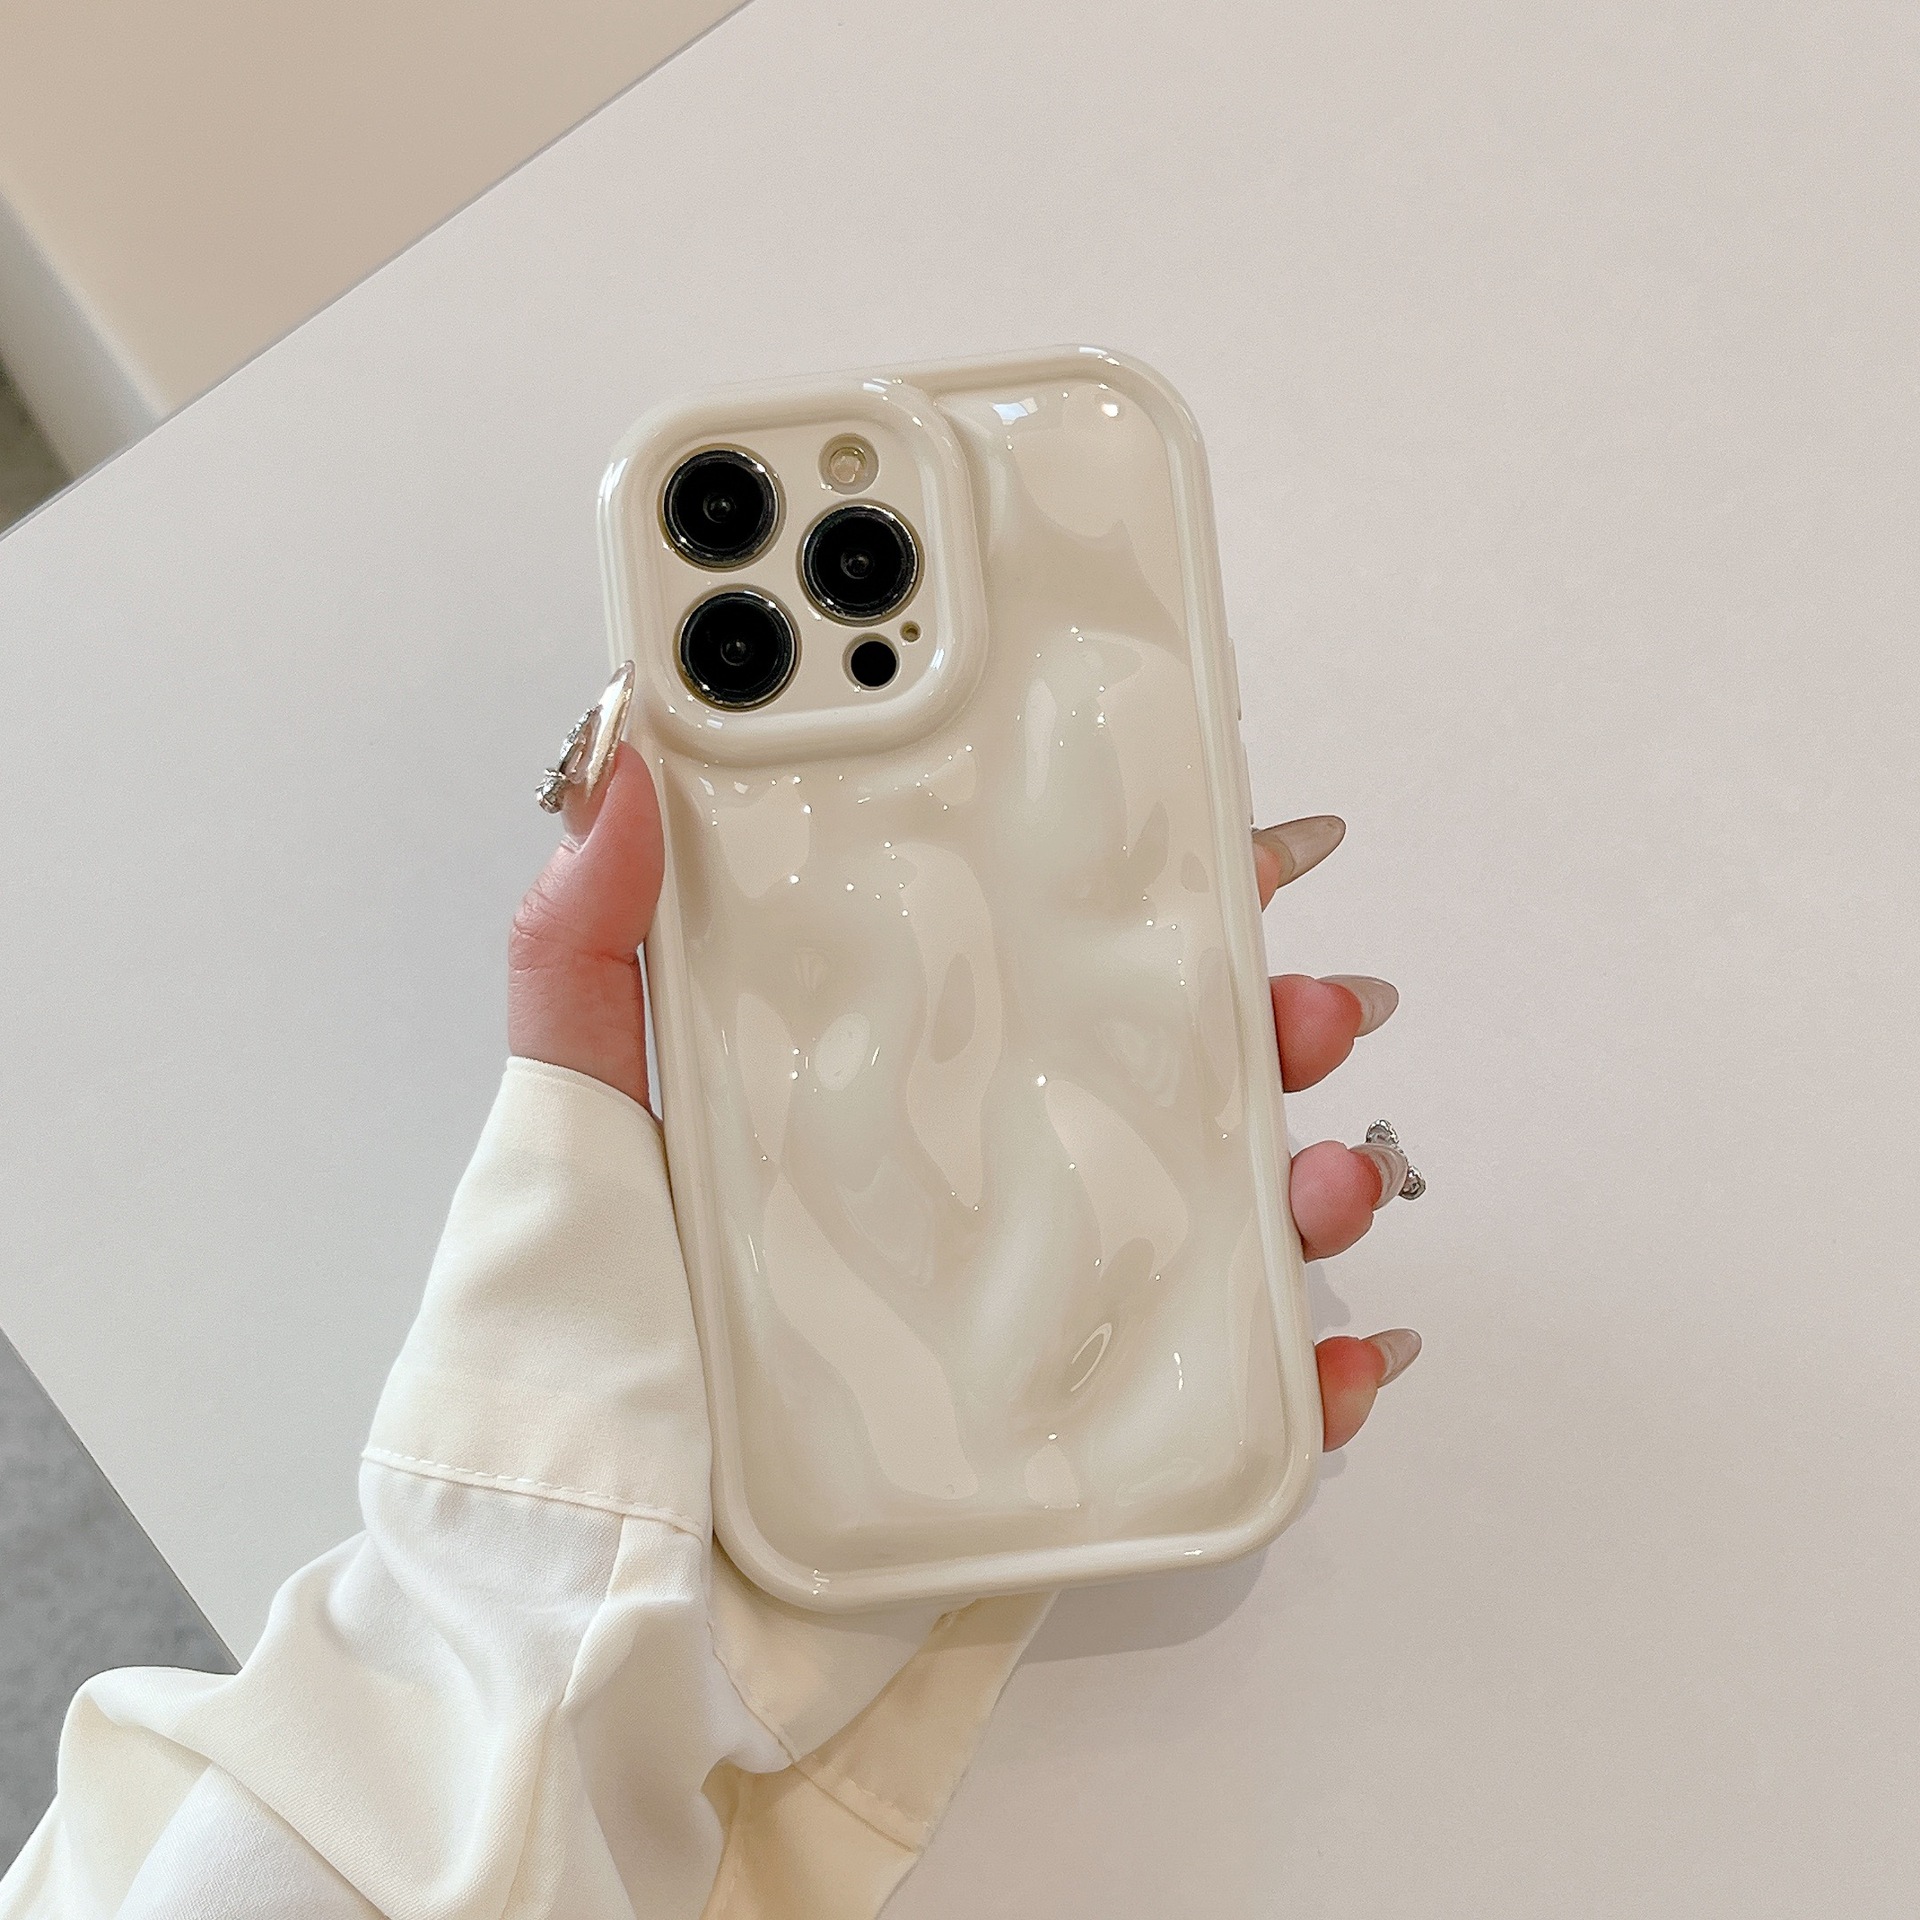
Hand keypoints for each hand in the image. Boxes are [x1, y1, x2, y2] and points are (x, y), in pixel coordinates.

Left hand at [510, 742, 1420, 1452]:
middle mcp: (971, 1185)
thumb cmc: (587, 1360)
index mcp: (878, 1092)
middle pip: (1157, 1078)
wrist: (608, 1609)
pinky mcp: (1065, 1437)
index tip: (1230, 836)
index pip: (1029, 962)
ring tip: (1330, 1175)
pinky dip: (1308, 1381)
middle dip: (1266, 1024)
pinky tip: (1347, 1355)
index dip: (1139, 898)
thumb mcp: (576, 1128)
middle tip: (1312, 999)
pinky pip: (1220, 1405)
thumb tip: (626, 756)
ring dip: (1310, 1184)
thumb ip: (582, 953)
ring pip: (1215, 1223)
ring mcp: (1029, 1310)